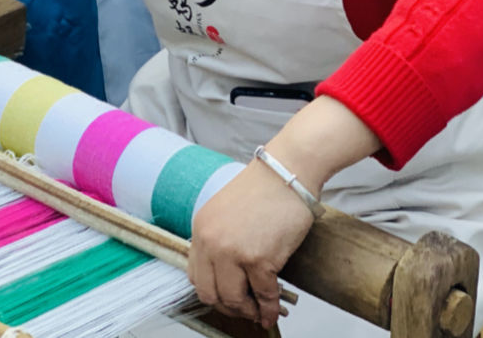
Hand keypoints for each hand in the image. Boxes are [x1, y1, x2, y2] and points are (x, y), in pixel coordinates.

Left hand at [188, 157, 311, 327]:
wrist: (286, 173)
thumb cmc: (264, 189)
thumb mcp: (226, 213)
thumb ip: (220, 242)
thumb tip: (228, 277)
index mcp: (201, 228)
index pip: (196, 275)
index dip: (213, 292)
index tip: (226, 298)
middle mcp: (211, 241)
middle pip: (210, 292)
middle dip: (229, 307)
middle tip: (244, 308)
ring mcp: (233, 251)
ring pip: (234, 299)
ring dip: (248, 311)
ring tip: (260, 311)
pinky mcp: (259, 259)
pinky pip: (263, 296)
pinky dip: (270, 308)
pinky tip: (274, 309)